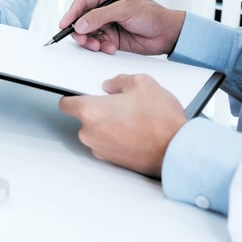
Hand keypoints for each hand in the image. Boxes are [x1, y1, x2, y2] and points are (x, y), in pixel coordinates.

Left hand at [58, 74, 186, 177]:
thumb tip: (112, 85)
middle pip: (83, 117)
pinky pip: (107, 143)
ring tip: (132, 118)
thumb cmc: (160, 122)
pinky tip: (134, 130)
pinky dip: (115, 137)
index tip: (81, 94)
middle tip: (119, 104)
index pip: (65, 104)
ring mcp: (100, 149)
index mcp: (91, 112)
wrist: (176, 149)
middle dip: (98, 110)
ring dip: (107, 124)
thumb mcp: (142, 83)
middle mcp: (90, 133)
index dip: (73, 97)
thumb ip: (120, 81)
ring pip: (96, 131)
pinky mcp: (111, 160)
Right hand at [59, 0, 184, 55]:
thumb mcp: (124, 10)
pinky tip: (111, 48)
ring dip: (91, 42)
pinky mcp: (110, 38)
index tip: (65, 25)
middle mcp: (104, 10)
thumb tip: (80, 24)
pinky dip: (100, 47)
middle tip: (85, 40)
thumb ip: (100, 16)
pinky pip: (96, 43)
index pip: (82, 3)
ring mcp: (106, 25)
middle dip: (81, 32)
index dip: (71, 14)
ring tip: (101, 46)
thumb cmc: (151, 15)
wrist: (166, 34)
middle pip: (81, 20)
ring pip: (87, 34)